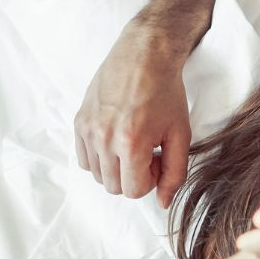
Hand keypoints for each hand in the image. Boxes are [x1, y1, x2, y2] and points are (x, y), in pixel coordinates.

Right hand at [73, 20, 191, 207]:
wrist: (144, 56)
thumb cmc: (167, 93)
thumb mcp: (181, 133)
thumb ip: (175, 172)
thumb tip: (164, 202)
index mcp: (131, 143)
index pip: (133, 190)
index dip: (151, 180)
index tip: (159, 159)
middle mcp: (104, 139)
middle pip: (114, 186)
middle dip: (134, 176)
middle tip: (148, 151)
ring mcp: (87, 130)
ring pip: (97, 175)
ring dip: (116, 168)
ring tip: (133, 143)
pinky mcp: (78, 122)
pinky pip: (84, 159)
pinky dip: (100, 157)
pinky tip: (117, 138)